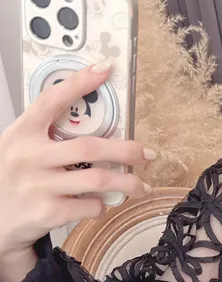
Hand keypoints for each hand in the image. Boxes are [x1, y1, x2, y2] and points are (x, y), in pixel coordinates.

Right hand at [0, 61, 152, 258]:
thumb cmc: (10, 181)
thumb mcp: (18, 149)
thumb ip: (46, 137)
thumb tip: (96, 130)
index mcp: (21, 134)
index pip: (51, 100)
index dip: (79, 83)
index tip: (103, 69)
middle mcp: (29, 157)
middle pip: (90, 147)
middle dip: (126, 151)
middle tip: (147, 154)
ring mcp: (38, 186)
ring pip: (98, 179)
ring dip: (127, 183)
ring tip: (141, 187)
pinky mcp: (47, 212)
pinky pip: (89, 205)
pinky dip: (101, 205)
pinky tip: (100, 204)